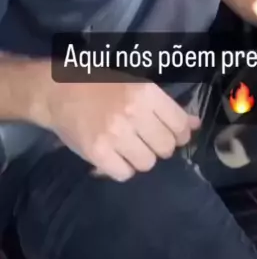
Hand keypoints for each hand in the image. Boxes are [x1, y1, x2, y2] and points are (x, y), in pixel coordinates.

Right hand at [37, 73, 200, 181]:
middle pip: (166, 147)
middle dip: (161, 146)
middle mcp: (133, 113)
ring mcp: (115, 134)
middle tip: (148, 140)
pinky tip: (116, 156)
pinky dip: (122, 168)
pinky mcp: (97, 153)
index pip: (179, 125)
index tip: (174, 135)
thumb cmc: (101, 84)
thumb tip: (195, 124)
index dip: (181, 134)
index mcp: (146, 92)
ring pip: (147, 163)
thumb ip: (166, 106)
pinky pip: (124, 174)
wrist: (59, 91)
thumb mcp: (137, 85)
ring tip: (130, 147)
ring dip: (142, 158)